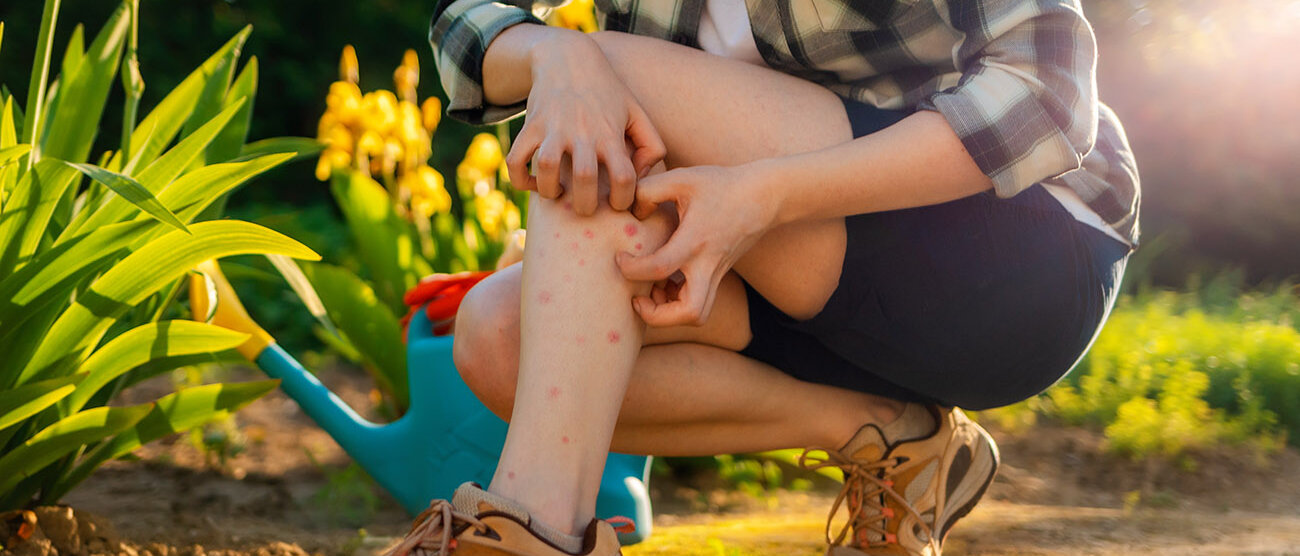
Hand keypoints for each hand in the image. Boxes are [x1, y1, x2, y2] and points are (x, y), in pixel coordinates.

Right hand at [505, 32, 665, 215]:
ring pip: (547, 169)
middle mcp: (582, 132)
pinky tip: (533, 182)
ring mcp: (553, 128)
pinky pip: (516, 159)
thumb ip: (652, 146)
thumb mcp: (637, 112)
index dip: (623, 200)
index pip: (624, 177)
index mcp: (611, 133)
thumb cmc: (607, 92)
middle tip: (587, 207)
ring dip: (550, 191)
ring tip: (558, 193)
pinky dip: (519, 179)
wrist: (568, 58)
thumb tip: (640, 180)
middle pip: (585, 178)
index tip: (618, 203)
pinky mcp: (530, 126)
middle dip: (586, 205)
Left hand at [616, 164, 777, 325]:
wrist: (764, 196)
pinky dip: (678, 304)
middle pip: (691, 312)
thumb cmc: (721, 185)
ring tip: (649, 292)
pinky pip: (700, 304)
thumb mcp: (682, 178)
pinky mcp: (718, 276)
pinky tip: (663, 283)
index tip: (620, 258)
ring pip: (698, 315)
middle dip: (658, 315)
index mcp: (695, 240)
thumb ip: (648, 190)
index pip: (658, 268)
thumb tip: (632, 213)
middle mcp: (708, 264)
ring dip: (669, 314)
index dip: (631, 269)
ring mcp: (716, 274)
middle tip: (637, 299)